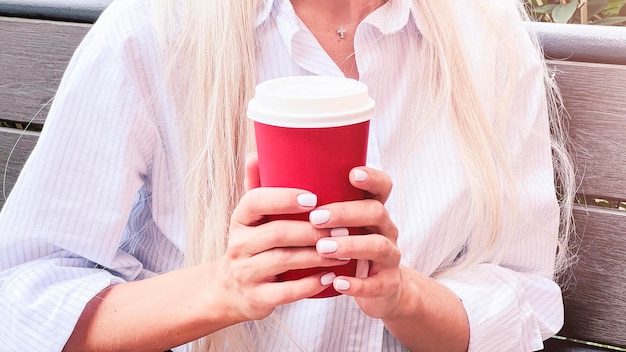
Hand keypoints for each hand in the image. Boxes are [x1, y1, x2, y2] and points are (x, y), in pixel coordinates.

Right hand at [217, 155, 346, 322]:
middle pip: (276, 233)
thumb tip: (257, 151)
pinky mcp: (257, 298)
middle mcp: (239, 244)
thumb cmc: (253, 244)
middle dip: (312, 230)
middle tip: (342, 227)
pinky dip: (310, 284)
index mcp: (239, 219)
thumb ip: (258, 186)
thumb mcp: (250, 216)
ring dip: (318, 255)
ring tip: (344, 251)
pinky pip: (286, 292)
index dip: (283, 198)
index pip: (255, 201)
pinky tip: (331, 277)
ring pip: (284, 261)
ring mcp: (246, 273)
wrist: (232, 290)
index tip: (313, 197)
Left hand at [311, 167, 401, 318]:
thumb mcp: (339, 225)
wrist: (377, 289)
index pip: (382, 186)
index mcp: (373, 210)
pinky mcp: (388, 283)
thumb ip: (313, 202)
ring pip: (378, 245)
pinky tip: (337, 283)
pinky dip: (358, 284)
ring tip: (322, 248)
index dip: (371, 178)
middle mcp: (385, 229)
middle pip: (376, 211)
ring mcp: (389, 256)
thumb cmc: (346, 247)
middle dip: (346, 213)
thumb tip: (260, 164)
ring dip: (350, 245)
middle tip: (316, 218)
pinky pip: (377, 283)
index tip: (351, 174)